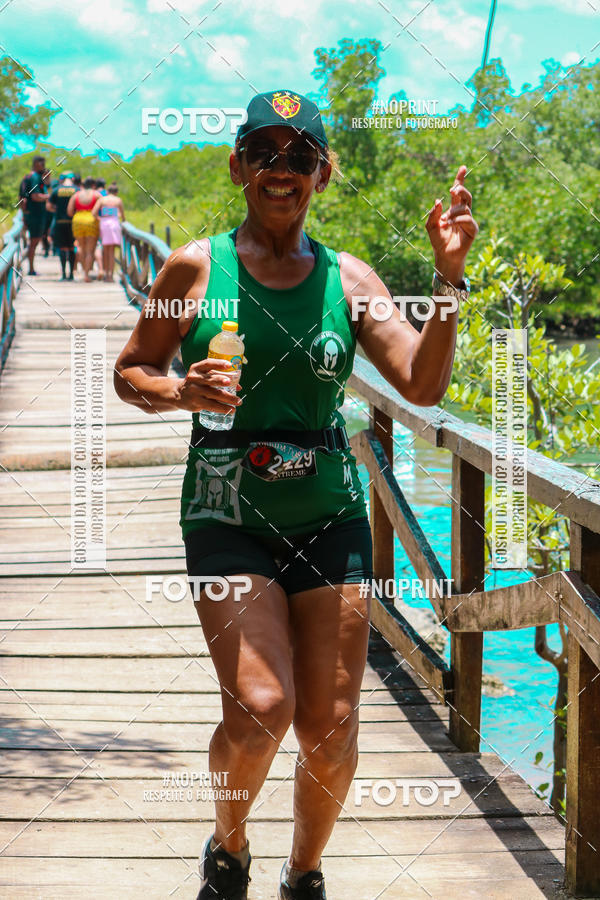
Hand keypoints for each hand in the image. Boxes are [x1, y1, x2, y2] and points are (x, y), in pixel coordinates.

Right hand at [176, 358, 242, 413]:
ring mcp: (194, 392)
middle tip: (230, 383)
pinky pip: (212, 406)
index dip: (218, 364)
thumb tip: (238, 387)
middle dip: (221, 380)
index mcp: (197, 369)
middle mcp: (194, 379)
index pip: (208, 364)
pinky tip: (231, 410)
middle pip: (210, 380)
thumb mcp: (203, 376)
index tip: (229, 365)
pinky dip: (223, 408)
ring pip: (214, 395)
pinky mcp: (196, 403)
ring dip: (228, 398)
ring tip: (239, 401)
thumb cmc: (197, 383)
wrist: (178, 394)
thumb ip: (219, 377)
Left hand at [425, 165, 478, 284]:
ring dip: (452, 212)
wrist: (444, 256)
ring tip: (443, 221)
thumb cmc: (438, 241)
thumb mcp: (430, 226)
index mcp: (453, 209)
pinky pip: (467, 219)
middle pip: (466, 195)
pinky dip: (457, 220)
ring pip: (464, 207)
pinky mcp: (473, 229)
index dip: (460, 180)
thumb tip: (438, 201)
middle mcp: (462, 213)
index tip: (463, 167)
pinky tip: (448, 224)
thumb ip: (433, 214)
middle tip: (452, 190)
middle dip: (461, 189)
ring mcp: (468, 220)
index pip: (458, 192)